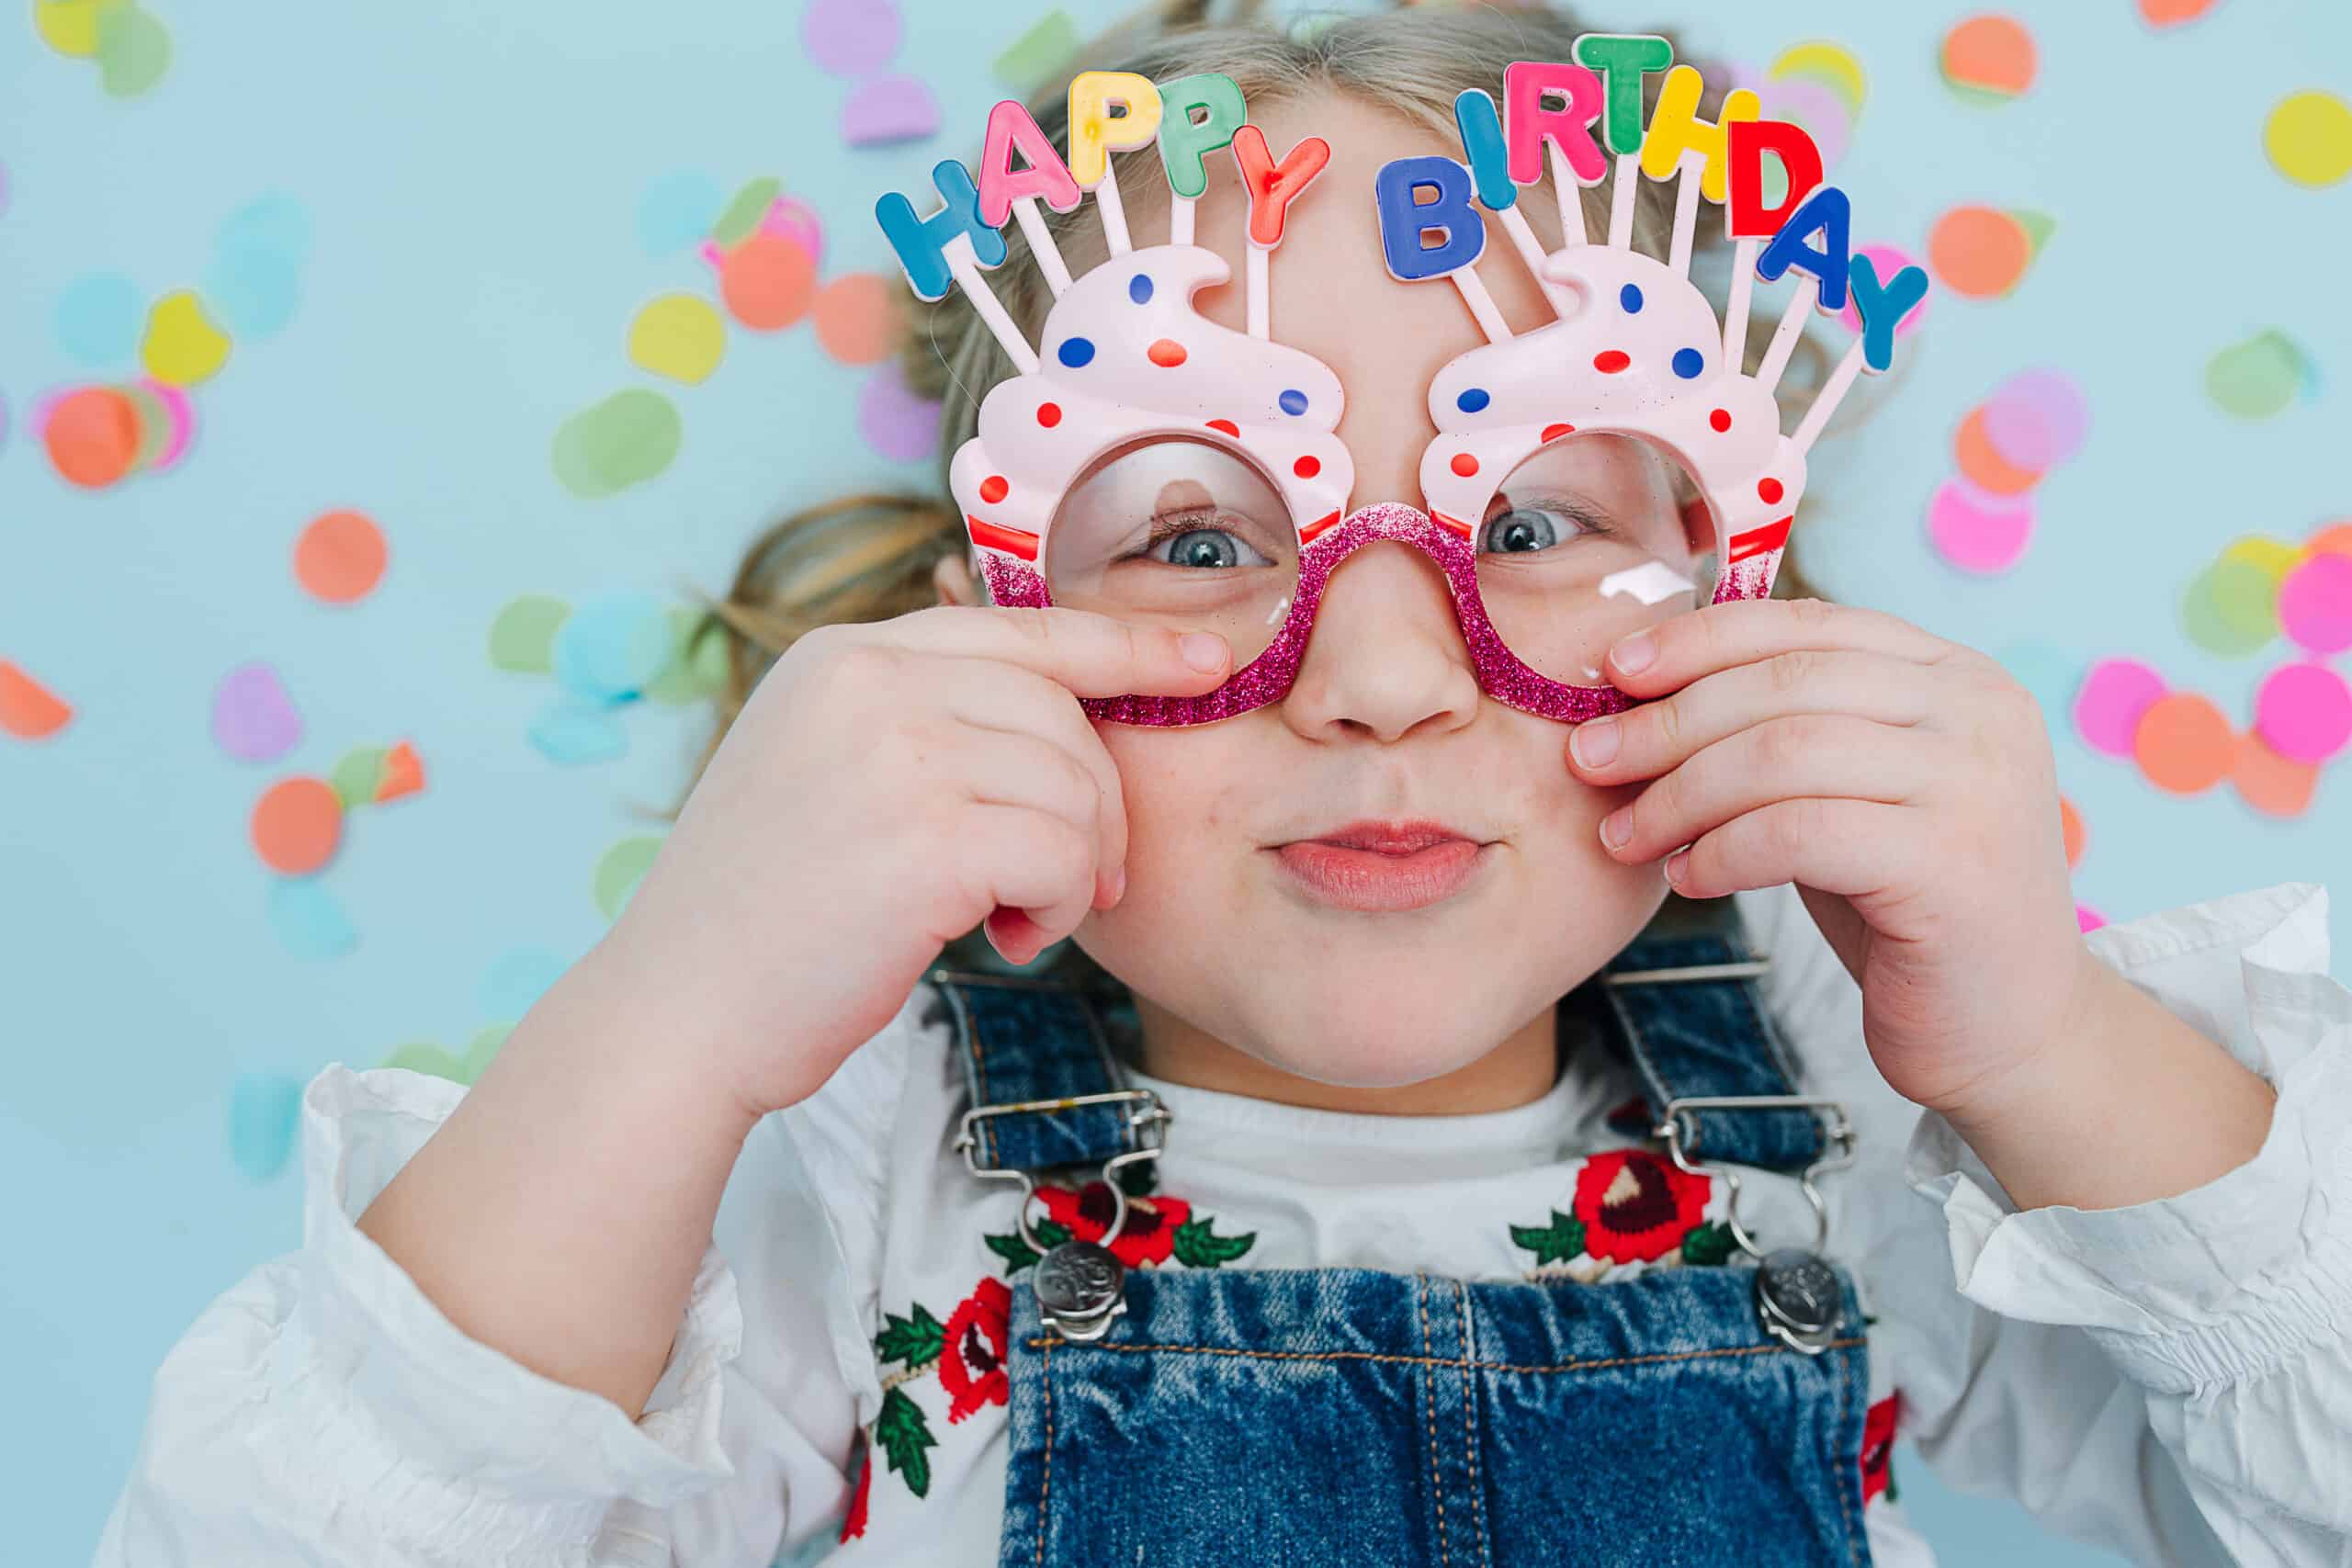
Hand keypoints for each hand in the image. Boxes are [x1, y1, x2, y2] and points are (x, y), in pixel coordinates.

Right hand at [580, 604, 1230, 1120]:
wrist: (679, 1014)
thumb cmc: (765, 917)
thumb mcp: (823, 771)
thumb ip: (917, 722)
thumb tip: (1059, 717)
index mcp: (843, 654)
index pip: (1023, 628)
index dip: (1127, 641)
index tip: (1205, 658)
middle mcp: (869, 680)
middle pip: (1064, 711)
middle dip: (1098, 803)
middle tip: (1069, 884)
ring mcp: (896, 752)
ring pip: (1077, 784)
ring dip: (1075, 866)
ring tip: (1017, 917)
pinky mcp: (928, 838)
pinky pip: (1066, 851)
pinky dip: (1060, 906)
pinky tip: (1009, 939)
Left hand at [1562, 596, 2094, 1120]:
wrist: (2009, 1029)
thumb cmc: (1905, 905)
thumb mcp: (1852, 791)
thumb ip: (1790, 726)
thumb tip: (1644, 683)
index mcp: (1957, 675)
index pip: (1808, 625)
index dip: (1701, 640)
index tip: (1616, 669)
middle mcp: (1980, 713)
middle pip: (1784, 685)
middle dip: (1668, 721)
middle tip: (1591, 761)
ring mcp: (1976, 785)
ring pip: (1781, 753)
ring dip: (1680, 794)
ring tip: (1626, 836)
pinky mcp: (1954, 864)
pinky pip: (1798, 833)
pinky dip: (1723, 851)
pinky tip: (1688, 878)